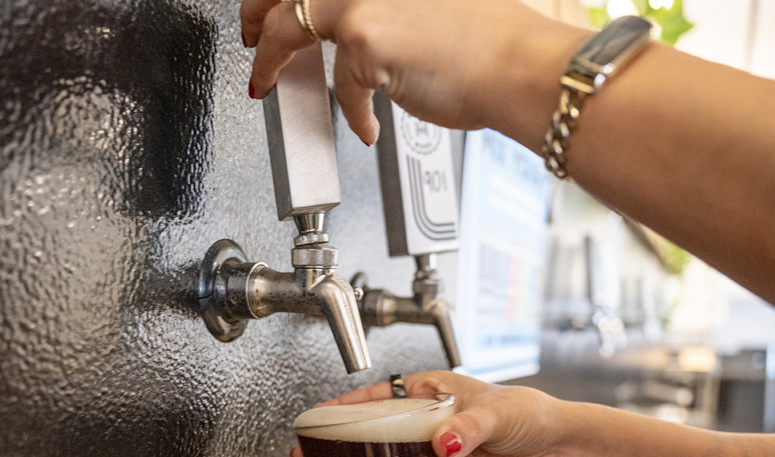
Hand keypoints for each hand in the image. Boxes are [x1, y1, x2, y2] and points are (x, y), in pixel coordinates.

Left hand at [240, 0, 586, 148]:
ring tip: (268, 80)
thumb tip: (350, 28)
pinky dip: (352, 111)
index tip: (275, 4)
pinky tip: (365, 126)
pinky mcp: (365, 38)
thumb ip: (382, 7)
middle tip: (252, 32)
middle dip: (258, 11)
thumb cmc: (492, 41)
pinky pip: (340, 85)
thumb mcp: (427, 4)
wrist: (521, 67)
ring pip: (287, 24)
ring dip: (271, 58)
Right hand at [290, 370, 566, 456]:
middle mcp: (428, 419)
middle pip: (376, 428)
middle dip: (343, 439)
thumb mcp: (496, 413)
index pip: (380, 395)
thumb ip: (468, 428)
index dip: (346, 405)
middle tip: (310, 452)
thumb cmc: (530, 416)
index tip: (318, 415)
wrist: (557, 451)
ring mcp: (435, 450)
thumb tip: (443, 442)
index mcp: (433, 391)